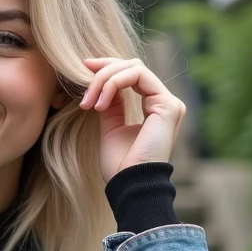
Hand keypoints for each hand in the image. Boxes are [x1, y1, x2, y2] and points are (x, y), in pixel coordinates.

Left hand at [78, 57, 186, 182]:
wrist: (129, 184)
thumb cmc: (119, 164)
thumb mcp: (110, 127)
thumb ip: (111, 104)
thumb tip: (101, 82)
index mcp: (154, 108)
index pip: (132, 74)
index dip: (106, 68)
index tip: (82, 70)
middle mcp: (164, 103)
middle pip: (132, 66)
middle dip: (102, 72)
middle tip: (82, 90)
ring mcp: (169, 103)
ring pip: (134, 68)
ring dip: (104, 80)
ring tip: (89, 102)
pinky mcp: (168, 105)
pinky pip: (138, 76)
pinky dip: (113, 83)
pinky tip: (100, 104)